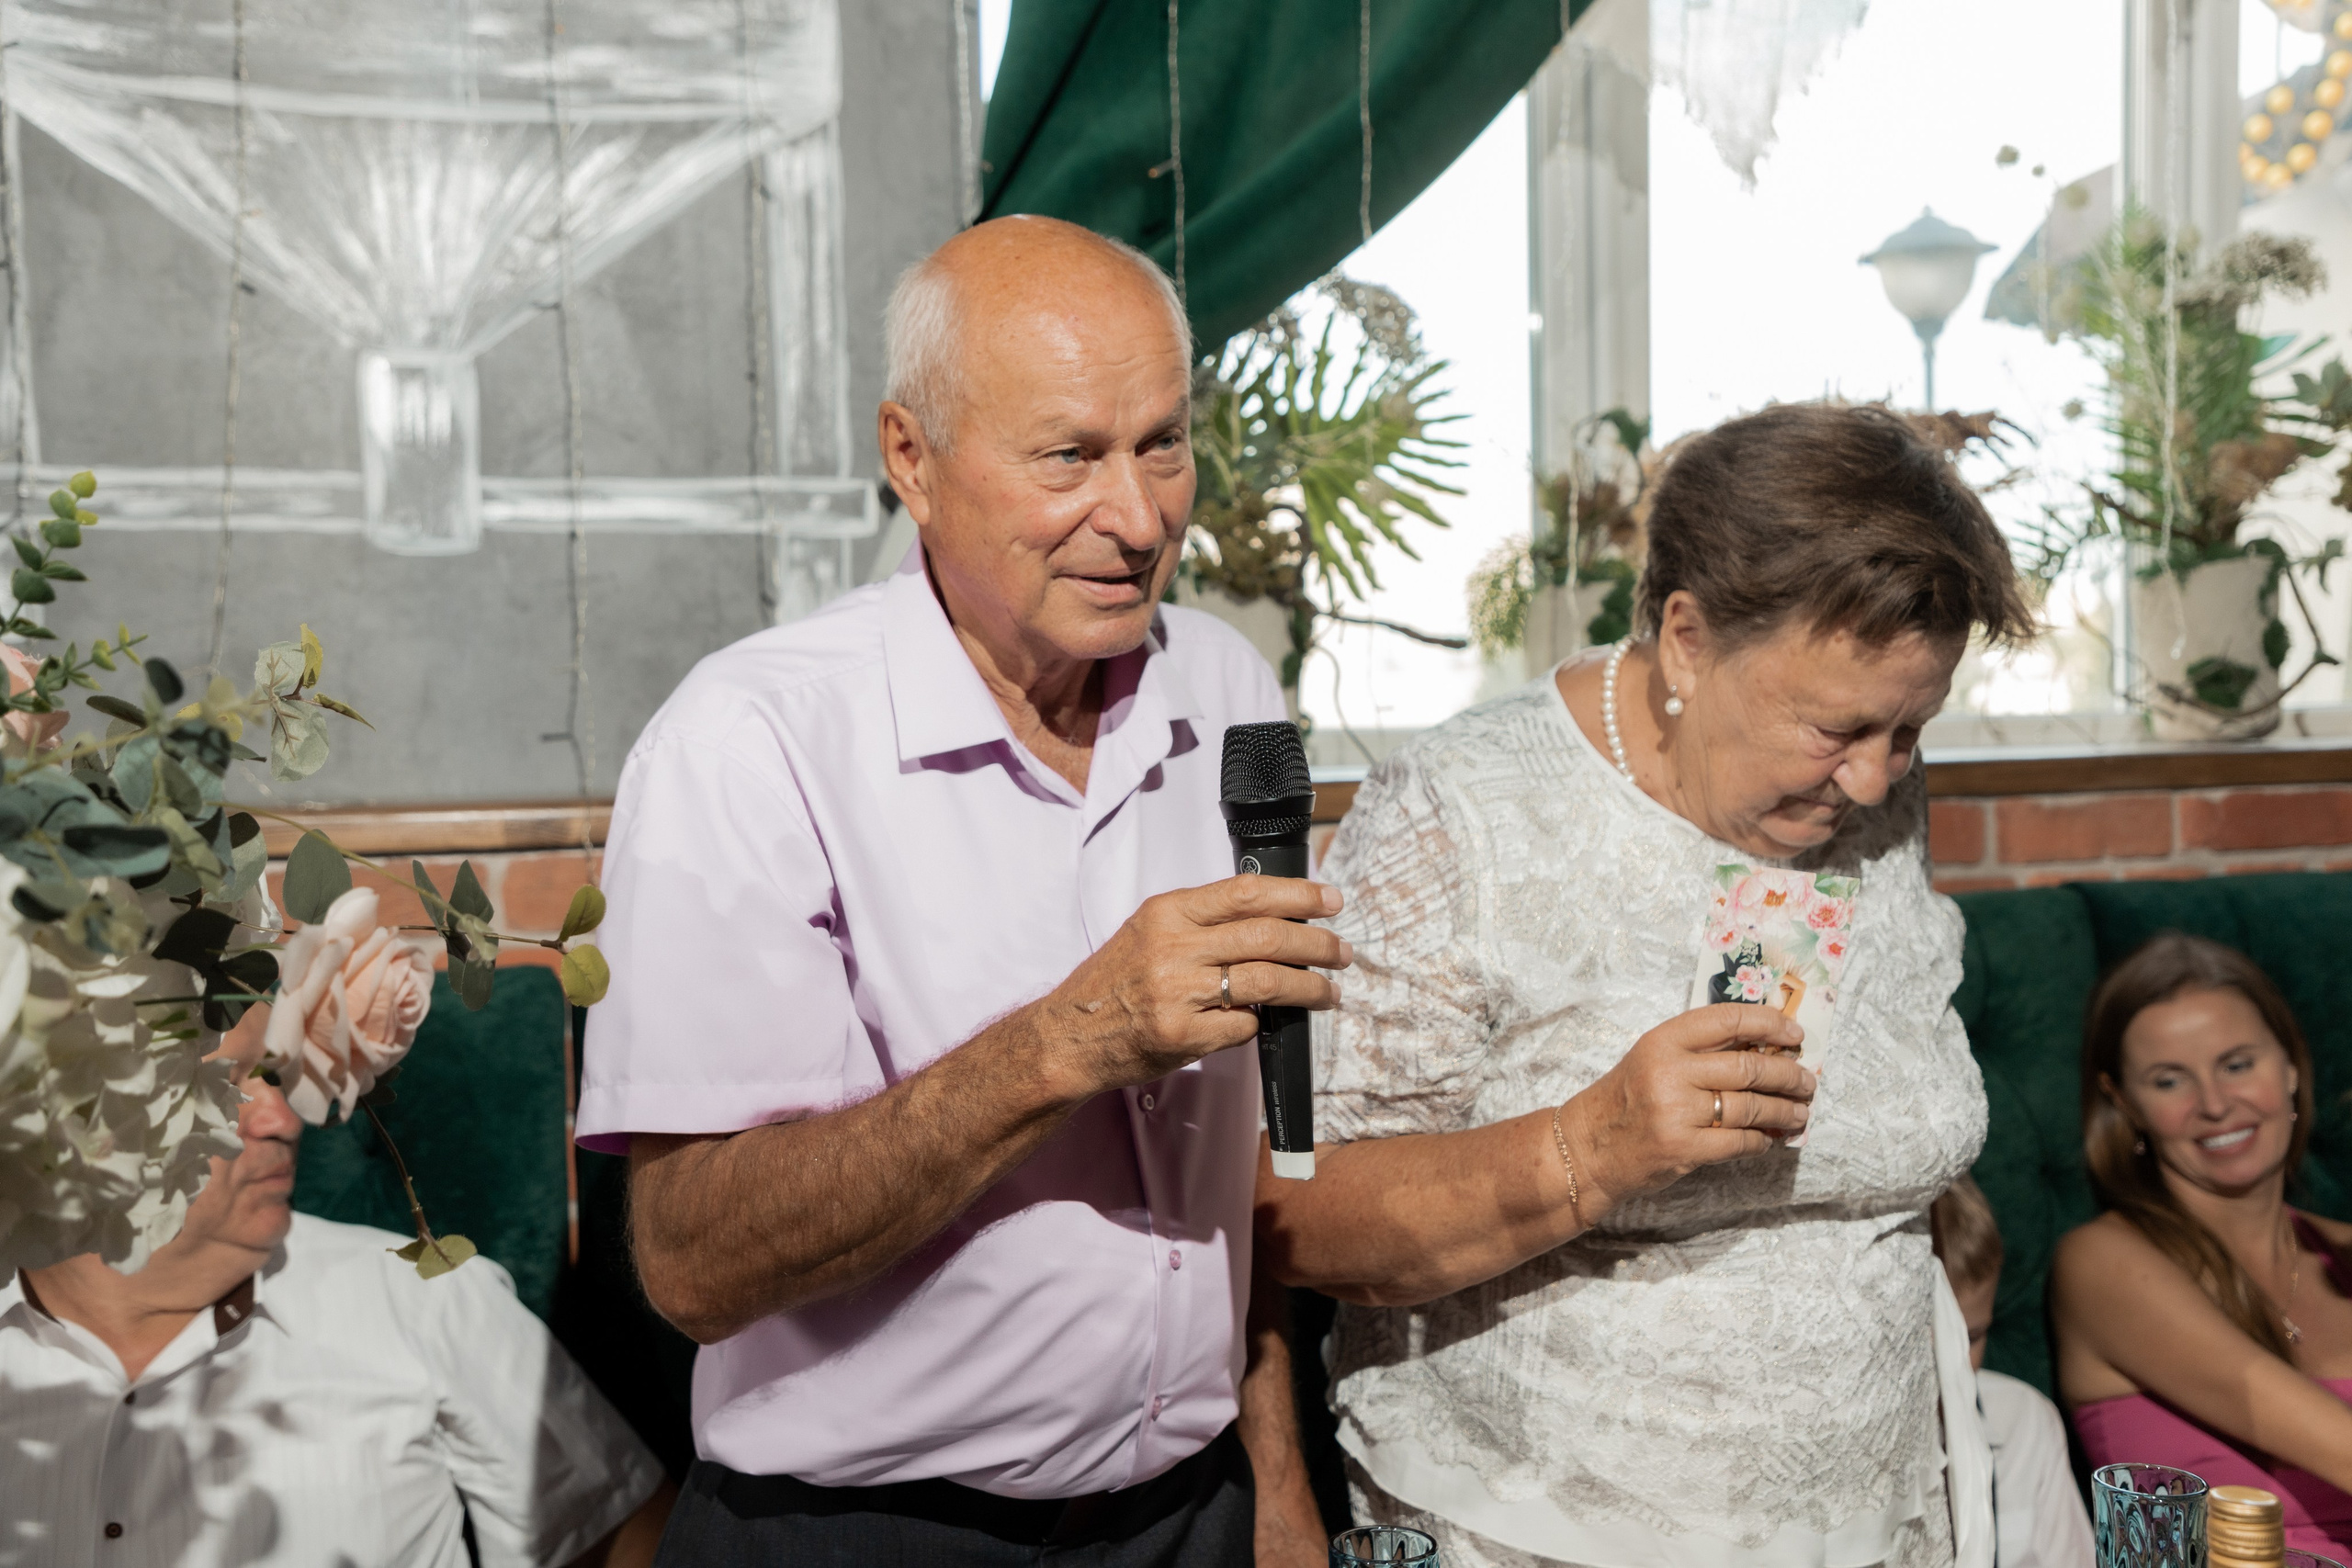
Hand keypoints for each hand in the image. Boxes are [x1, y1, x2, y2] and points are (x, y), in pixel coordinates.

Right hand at [1039, 876, 1350, 1098]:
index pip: (1247, 892)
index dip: (1299, 895)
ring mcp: (1177, 993)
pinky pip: (1243, 1025)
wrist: (1068, 1037)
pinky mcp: (1181, 1035)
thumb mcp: (1149, 931)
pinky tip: (1264, 1022)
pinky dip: (1260, 1023)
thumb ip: (1204, 923)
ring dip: (1308, 988)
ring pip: (1267, 981)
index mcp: (1168, 913)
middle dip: (1317, 945)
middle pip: (1267, 937)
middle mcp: (1173, 948)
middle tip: (1342, 954)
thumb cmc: (1113, 983)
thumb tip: (1273, 919)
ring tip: (1327, 992)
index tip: (1331, 901)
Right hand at [1557, 1004, 1814, 1221]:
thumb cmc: (1627, 1098)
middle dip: (1789, 1075)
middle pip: (1749, 1067)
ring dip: (1784, 1111)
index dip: (1769, 1024)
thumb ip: (1700, 1049)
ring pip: (1751, 1108)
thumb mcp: (1654, 1058)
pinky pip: (1739, 1142)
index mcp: (1663, 1040)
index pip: (1728, 1020)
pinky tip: (1768, 1138)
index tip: (1795, 1036)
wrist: (1589, 1147)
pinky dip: (1761, 1141)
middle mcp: (1670, 1072)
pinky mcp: (1683, 1150)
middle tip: (1807, 1081)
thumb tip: (1765, 1047)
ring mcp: (1676, 1112)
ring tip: (1799, 1112)